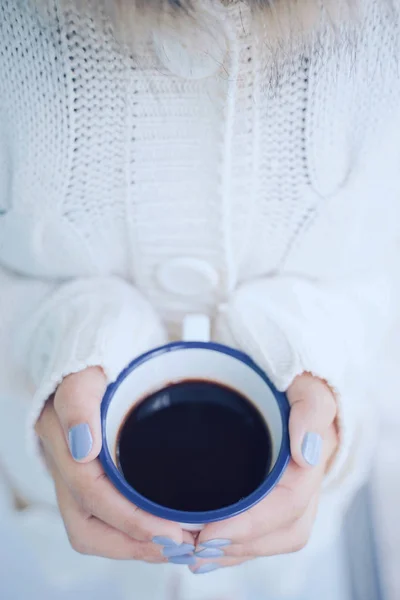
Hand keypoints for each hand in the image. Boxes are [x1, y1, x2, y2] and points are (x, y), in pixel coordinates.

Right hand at [35, 367, 194, 560]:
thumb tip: (84, 448)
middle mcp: (65, 462)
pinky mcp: (95, 475)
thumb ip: (79, 401)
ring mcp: (78, 471)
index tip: (173, 530)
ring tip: (174, 545)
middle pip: (87, 524)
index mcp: (60, 437)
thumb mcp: (87, 370)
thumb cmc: (99, 359)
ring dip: (133, 544)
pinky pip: (104, 519)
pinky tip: (162, 531)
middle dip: (133, 541)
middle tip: (180, 544)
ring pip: (93, 529)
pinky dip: (132, 533)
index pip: (90, 493)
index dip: (130, 519)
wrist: (103, 352)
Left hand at [191, 373, 337, 574]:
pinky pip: (264, 531)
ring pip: (274, 537)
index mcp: (314, 459)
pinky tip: (208, 546)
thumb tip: (306, 452)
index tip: (209, 532)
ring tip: (196, 554)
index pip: (289, 504)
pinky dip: (237, 544)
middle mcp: (307, 483)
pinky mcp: (274, 494)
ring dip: (236, 550)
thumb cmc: (296, 379)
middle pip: (283, 531)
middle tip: (196, 549)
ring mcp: (292, 491)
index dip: (251, 524)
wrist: (289, 381)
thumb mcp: (308, 384)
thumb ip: (311, 409)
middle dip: (241, 545)